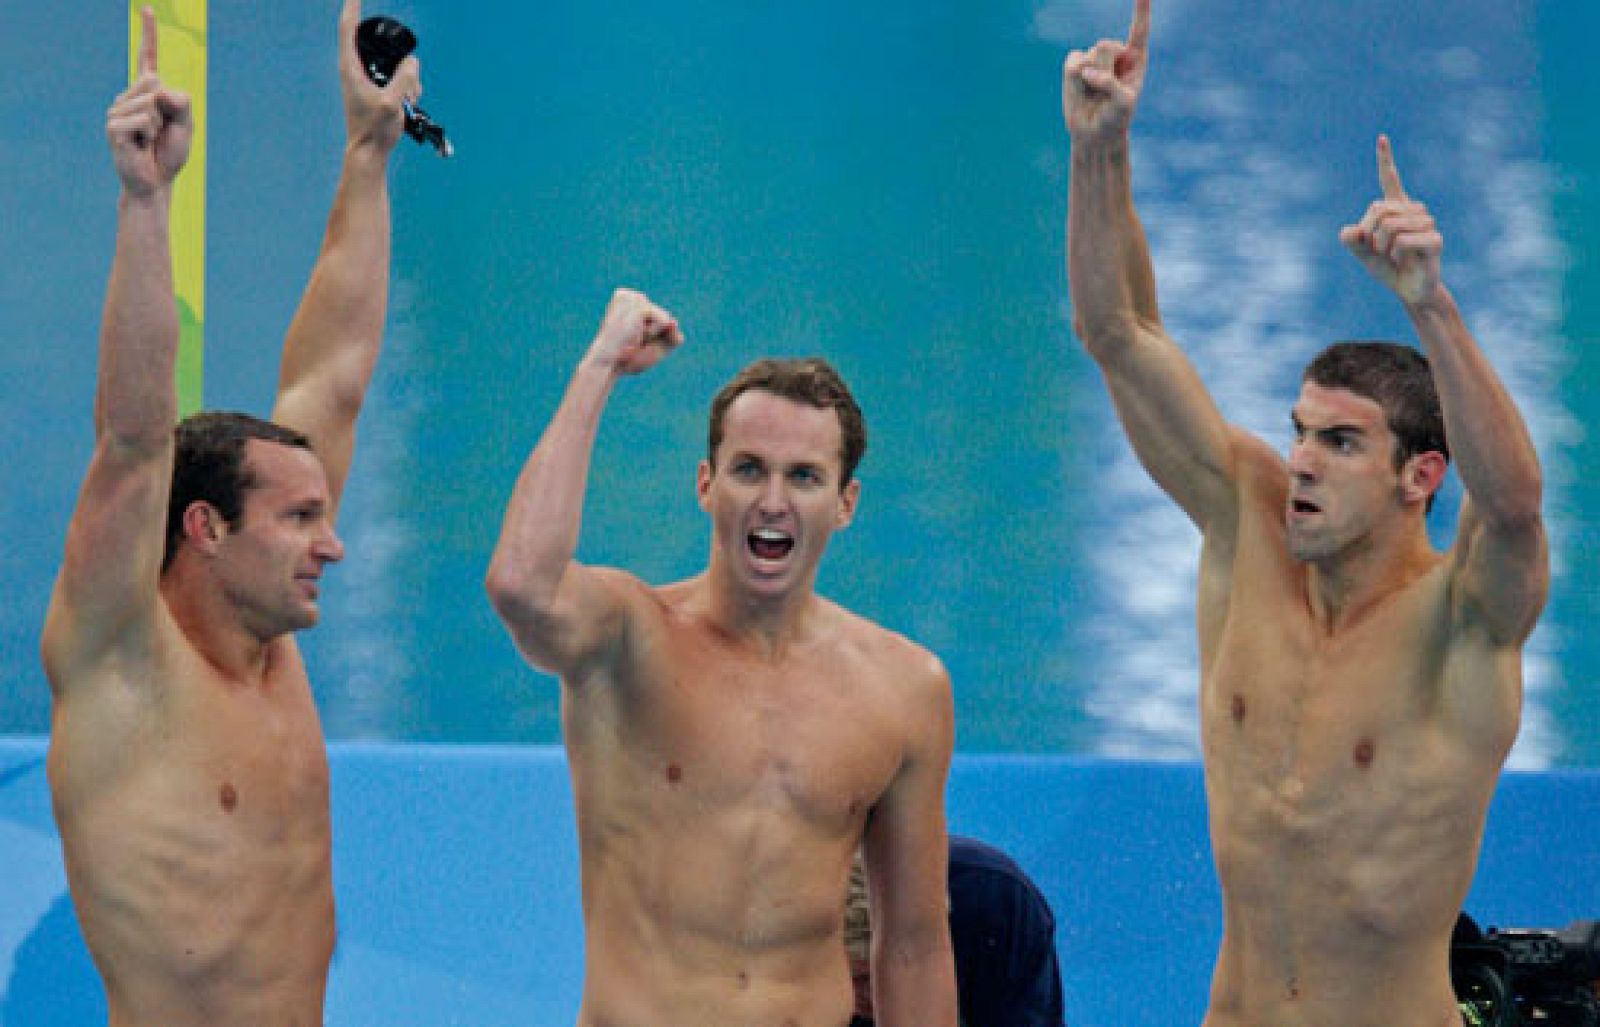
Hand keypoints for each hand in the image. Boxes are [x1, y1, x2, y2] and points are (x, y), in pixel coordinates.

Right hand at [106, 7, 192, 196]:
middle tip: (160, 132)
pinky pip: (143, 119)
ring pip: (151, 104)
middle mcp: (128, 96)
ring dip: (159, 126)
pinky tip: (140, 145)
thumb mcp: (186, 125)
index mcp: (147, 92)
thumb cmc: (169, 153)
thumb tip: (159, 87)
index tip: (147, 9)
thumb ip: (182, 102)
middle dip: (169, 111)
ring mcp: (117, 110)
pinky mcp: (113, 126)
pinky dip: (149, 133)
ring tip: (149, 140)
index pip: (148, 58)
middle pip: (156, 85)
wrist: (156, 181)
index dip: (148, 33)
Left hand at [338, 0, 414, 153]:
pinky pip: (398, 76)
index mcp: (350, 68)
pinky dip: (408, 85)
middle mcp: (355, 69)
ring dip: (407, 77)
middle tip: (406, 89)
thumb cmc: (374, 130)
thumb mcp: (392, 103)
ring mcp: (365, 79)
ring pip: (393, 63)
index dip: (352, 7)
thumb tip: (412, 62)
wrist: (369, 152)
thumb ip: (404, 79)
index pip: (348, 28)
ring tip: (409, 99)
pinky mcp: (375, 88)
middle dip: (400, 61)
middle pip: (379, 47)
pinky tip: (409, 101)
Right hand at [588, 289, 683, 375]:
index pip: (658, 318)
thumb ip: (672, 336)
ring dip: (653, 336)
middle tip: (631, 342)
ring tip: (632, 338)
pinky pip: (666, 323)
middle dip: (655, 336)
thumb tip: (673, 322)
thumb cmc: (628, 359)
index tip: (631, 340)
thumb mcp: (657, 346)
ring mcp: (634, 298)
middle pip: (665, 317)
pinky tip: (634, 335)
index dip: (652, 336)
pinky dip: (653, 335)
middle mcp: (630, 295)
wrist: (607, 365)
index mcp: (628, 300)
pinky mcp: (641, 306)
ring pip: (666, 320)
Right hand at [1062, 0, 1150, 144]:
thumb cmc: (1115, 118)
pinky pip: (1072, 63)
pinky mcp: (1074, 65)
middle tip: (1105, 92)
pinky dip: (1075, 80)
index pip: (1139, 29)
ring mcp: (1093, 58)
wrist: (1094, 134)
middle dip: (1103, 71)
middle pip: (1105, 46)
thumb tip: (1085, 70)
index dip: (1141, 9)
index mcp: (1135, 58)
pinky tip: (1082, 90)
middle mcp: (1116, 54)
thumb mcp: (1123, 103)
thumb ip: (1109, 83)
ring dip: (1090, 80)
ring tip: (1094, 94)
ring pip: (1089, 56)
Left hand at [1340, 135, 1442, 305]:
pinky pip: (1402, 241)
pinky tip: (1404, 259)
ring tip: (1393, 256)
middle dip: (1369, 233)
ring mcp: (1427, 223)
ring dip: (1382, 246)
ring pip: (1389, 226)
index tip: (1381, 138)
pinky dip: (1395, 253)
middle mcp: (1413, 211)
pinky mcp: (1435, 240)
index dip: (1385, 160)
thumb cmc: (1388, 268)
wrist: (1409, 289)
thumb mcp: (1363, 255)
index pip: (1390, 180)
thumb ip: (1351, 241)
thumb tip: (1350, 231)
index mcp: (1396, 209)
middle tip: (1378, 249)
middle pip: (1378, 210)